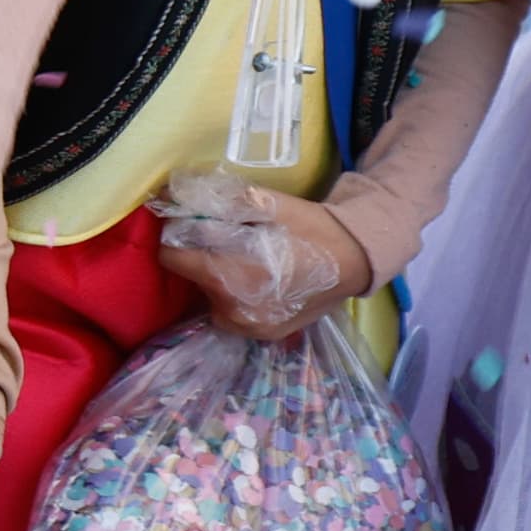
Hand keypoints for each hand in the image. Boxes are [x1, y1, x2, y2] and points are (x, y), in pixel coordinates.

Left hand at [153, 167, 377, 344]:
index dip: (178, 239)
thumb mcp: (266, 205)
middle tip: (225, 241)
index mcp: (232, 277)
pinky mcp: (265, 335)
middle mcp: (236, 310)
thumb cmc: (310, 228)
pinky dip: (235, 298)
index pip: (174, 259)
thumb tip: (177, 195)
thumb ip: (221, 203)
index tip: (190, 228)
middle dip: (201, 258)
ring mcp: (251, 328)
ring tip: (243, 260)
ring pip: (211, 298)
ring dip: (218, 280)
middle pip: (194, 278)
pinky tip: (255, 280)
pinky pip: (232, 314)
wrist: (356, 260)